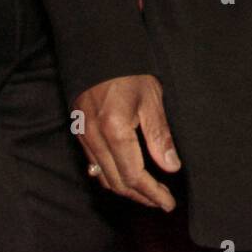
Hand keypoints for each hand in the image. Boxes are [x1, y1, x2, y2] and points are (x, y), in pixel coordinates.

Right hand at [74, 74, 180, 209]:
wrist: (100, 48)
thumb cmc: (130, 70)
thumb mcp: (152, 99)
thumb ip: (160, 136)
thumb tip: (171, 167)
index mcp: (115, 131)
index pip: (134, 176)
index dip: (152, 193)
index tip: (168, 203)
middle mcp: (95, 138)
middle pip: (116, 182)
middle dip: (140, 196)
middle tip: (161, 201)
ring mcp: (84, 136)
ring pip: (103, 177)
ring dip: (125, 189)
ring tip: (147, 193)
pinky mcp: (80, 132)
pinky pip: (94, 164)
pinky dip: (111, 175)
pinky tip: (125, 175)